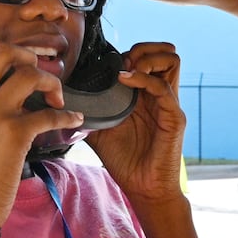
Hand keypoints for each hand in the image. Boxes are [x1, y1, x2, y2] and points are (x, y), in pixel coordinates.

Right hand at [0, 39, 83, 226]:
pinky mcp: (14, 135)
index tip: (9, 65)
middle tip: (36, 74)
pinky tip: (73, 119)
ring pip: (29, 74)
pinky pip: (49, 113)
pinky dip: (67, 115)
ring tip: (55, 98)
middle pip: (1, 51)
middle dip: (26, 56)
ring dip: (50, 82)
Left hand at [86, 42, 185, 203]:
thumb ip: (90, 113)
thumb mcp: (100, 131)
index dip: (130, 52)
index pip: (149, 57)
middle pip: (165, 52)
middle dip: (142, 48)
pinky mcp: (174, 117)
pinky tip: (124, 81)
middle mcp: (160, 95)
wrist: (143, 189)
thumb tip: (64, 102)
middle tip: (122, 62)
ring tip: (127, 70)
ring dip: (147, 58)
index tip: (109, 64)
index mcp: (146, 95)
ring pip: (171, 60)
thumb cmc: (126, 162)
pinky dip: (142, 78)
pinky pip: (163, 87)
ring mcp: (169, 104)